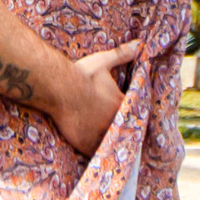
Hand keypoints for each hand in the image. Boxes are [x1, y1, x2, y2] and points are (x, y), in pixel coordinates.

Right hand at [54, 40, 142, 155]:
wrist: (59, 87)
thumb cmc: (81, 74)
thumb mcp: (103, 61)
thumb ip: (122, 54)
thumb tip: (140, 43)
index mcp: (121, 104)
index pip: (133, 113)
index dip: (131, 115)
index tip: (128, 116)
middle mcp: (114, 121)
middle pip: (123, 130)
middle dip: (123, 131)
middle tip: (121, 134)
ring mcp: (100, 134)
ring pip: (110, 143)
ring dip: (109, 143)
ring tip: (111, 149)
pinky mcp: (86, 143)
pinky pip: (94, 152)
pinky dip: (95, 153)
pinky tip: (96, 156)